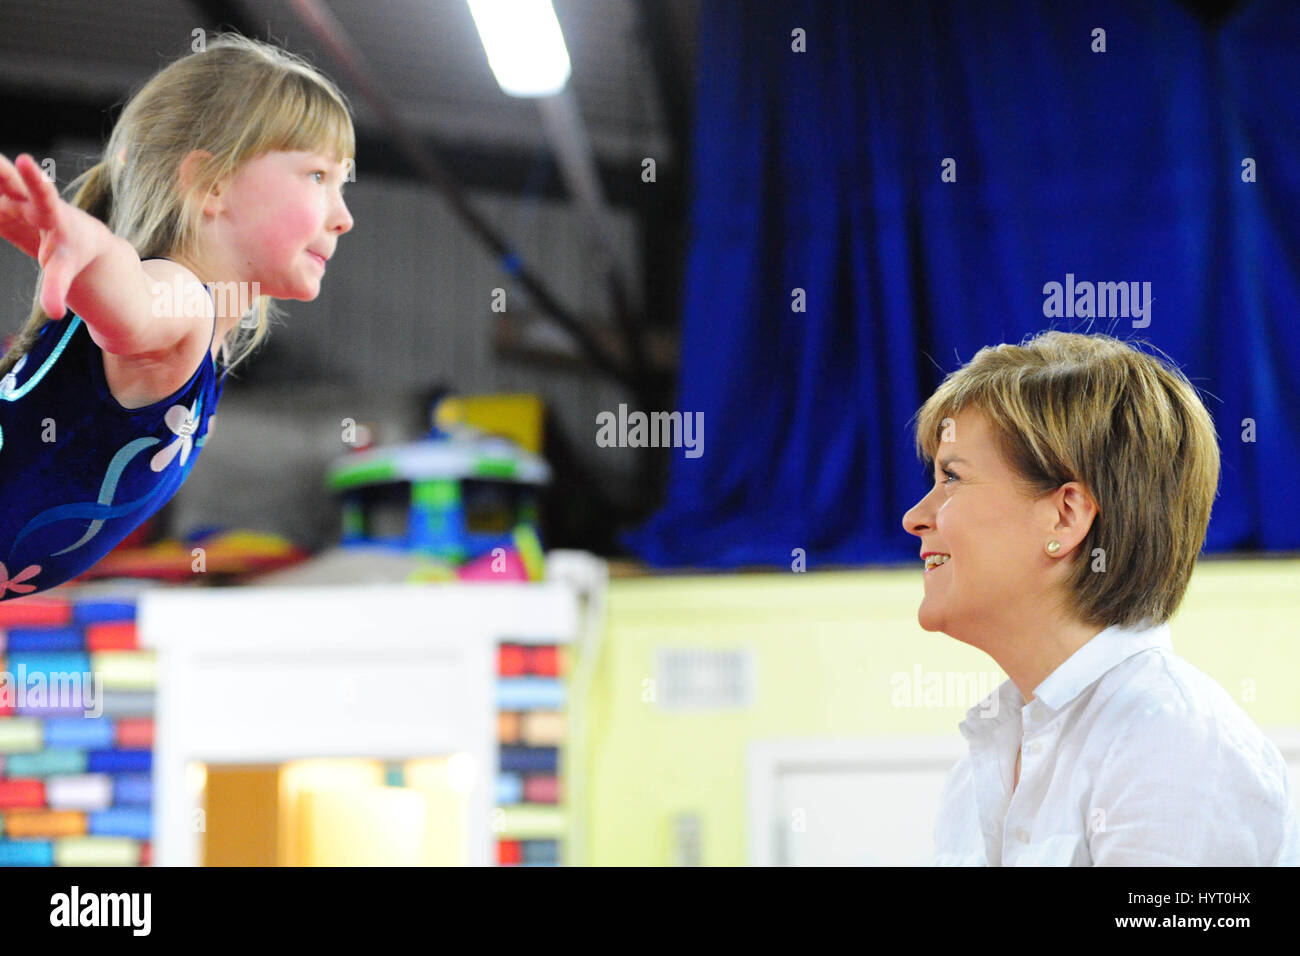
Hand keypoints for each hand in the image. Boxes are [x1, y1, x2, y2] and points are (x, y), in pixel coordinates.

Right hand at [0, 153, 108, 318]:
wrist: (77, 238)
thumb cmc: (73, 252)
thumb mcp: (65, 270)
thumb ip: (56, 289)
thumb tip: (56, 314)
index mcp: (51, 214)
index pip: (43, 193)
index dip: (33, 178)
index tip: (25, 161)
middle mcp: (28, 202)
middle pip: (8, 179)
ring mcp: (11, 202)